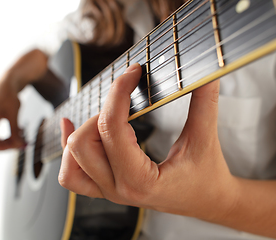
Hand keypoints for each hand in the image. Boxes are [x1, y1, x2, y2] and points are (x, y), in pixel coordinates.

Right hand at [0, 75, 24, 149]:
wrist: (7, 85)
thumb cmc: (9, 98)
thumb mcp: (13, 116)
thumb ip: (15, 132)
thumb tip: (21, 146)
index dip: (1, 149)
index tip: (17, 145)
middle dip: (7, 146)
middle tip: (23, 143)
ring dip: (9, 142)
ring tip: (23, 136)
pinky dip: (9, 138)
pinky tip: (20, 132)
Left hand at [58, 63, 236, 220]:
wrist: (208, 202)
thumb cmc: (207, 176)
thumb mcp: (205, 138)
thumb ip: (204, 102)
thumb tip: (205, 73)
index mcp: (141, 180)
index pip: (112, 129)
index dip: (119, 92)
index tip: (133, 72)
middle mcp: (118, 189)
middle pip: (82, 143)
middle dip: (102, 113)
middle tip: (126, 100)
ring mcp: (108, 191)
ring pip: (71, 159)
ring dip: (83, 130)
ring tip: (105, 115)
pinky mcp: (105, 187)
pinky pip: (72, 173)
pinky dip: (68, 150)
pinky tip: (72, 127)